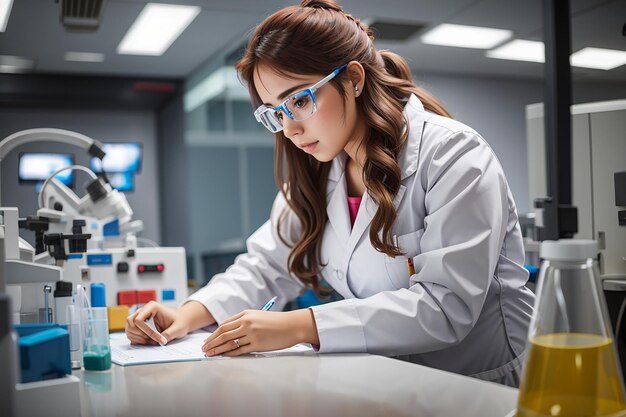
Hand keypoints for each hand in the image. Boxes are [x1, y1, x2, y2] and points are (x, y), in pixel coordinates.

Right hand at [125, 301, 189, 344]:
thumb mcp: (179, 328)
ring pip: (129, 328)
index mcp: (152, 306)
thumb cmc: (180, 322)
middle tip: (154, 340)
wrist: (180, 322)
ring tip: (152, 341)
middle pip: (131, 322)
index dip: (147, 332)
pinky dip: (137, 340)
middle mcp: (143, 310)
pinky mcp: (138, 325)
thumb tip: (161, 342)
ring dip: (138, 338)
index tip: (159, 339)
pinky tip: (148, 341)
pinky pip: (130, 334)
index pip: (139, 320)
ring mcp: (139, 317)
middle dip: (141, 335)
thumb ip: (170, 334)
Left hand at [201, 309, 317, 356]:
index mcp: (246, 314)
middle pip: (223, 334)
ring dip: (217, 350)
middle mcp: (247, 323)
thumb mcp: (257, 316)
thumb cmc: (275, 321)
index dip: (213, 334)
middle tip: (204, 349)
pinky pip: (239, 350)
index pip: (224, 325)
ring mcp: (252, 334)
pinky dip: (229, 354)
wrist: (291, 325)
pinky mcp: (257, 344)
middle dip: (211, 342)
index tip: (207, 340)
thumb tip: (227, 331)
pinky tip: (223, 357)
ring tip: (209, 354)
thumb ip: (243, 321)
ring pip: (229, 343)